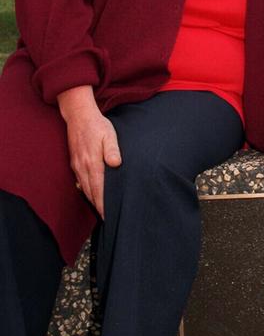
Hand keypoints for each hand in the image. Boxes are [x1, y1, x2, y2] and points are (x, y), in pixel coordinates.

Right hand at [58, 86, 121, 216]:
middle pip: (91, 193)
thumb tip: (116, 163)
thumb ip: (112, 150)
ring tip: (101, 212)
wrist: (78, 116)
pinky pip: (81, 182)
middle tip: (107, 219)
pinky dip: (87, 191)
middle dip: (99, 207)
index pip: (99, 190)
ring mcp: (77, 166)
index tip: (108, 216)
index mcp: (93, 163)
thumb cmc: (97, 126)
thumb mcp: (109, 135)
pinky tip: (92, 195)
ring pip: (85, 189)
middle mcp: (83, 167)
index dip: (103, 205)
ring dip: (93, 201)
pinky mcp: (75, 163)